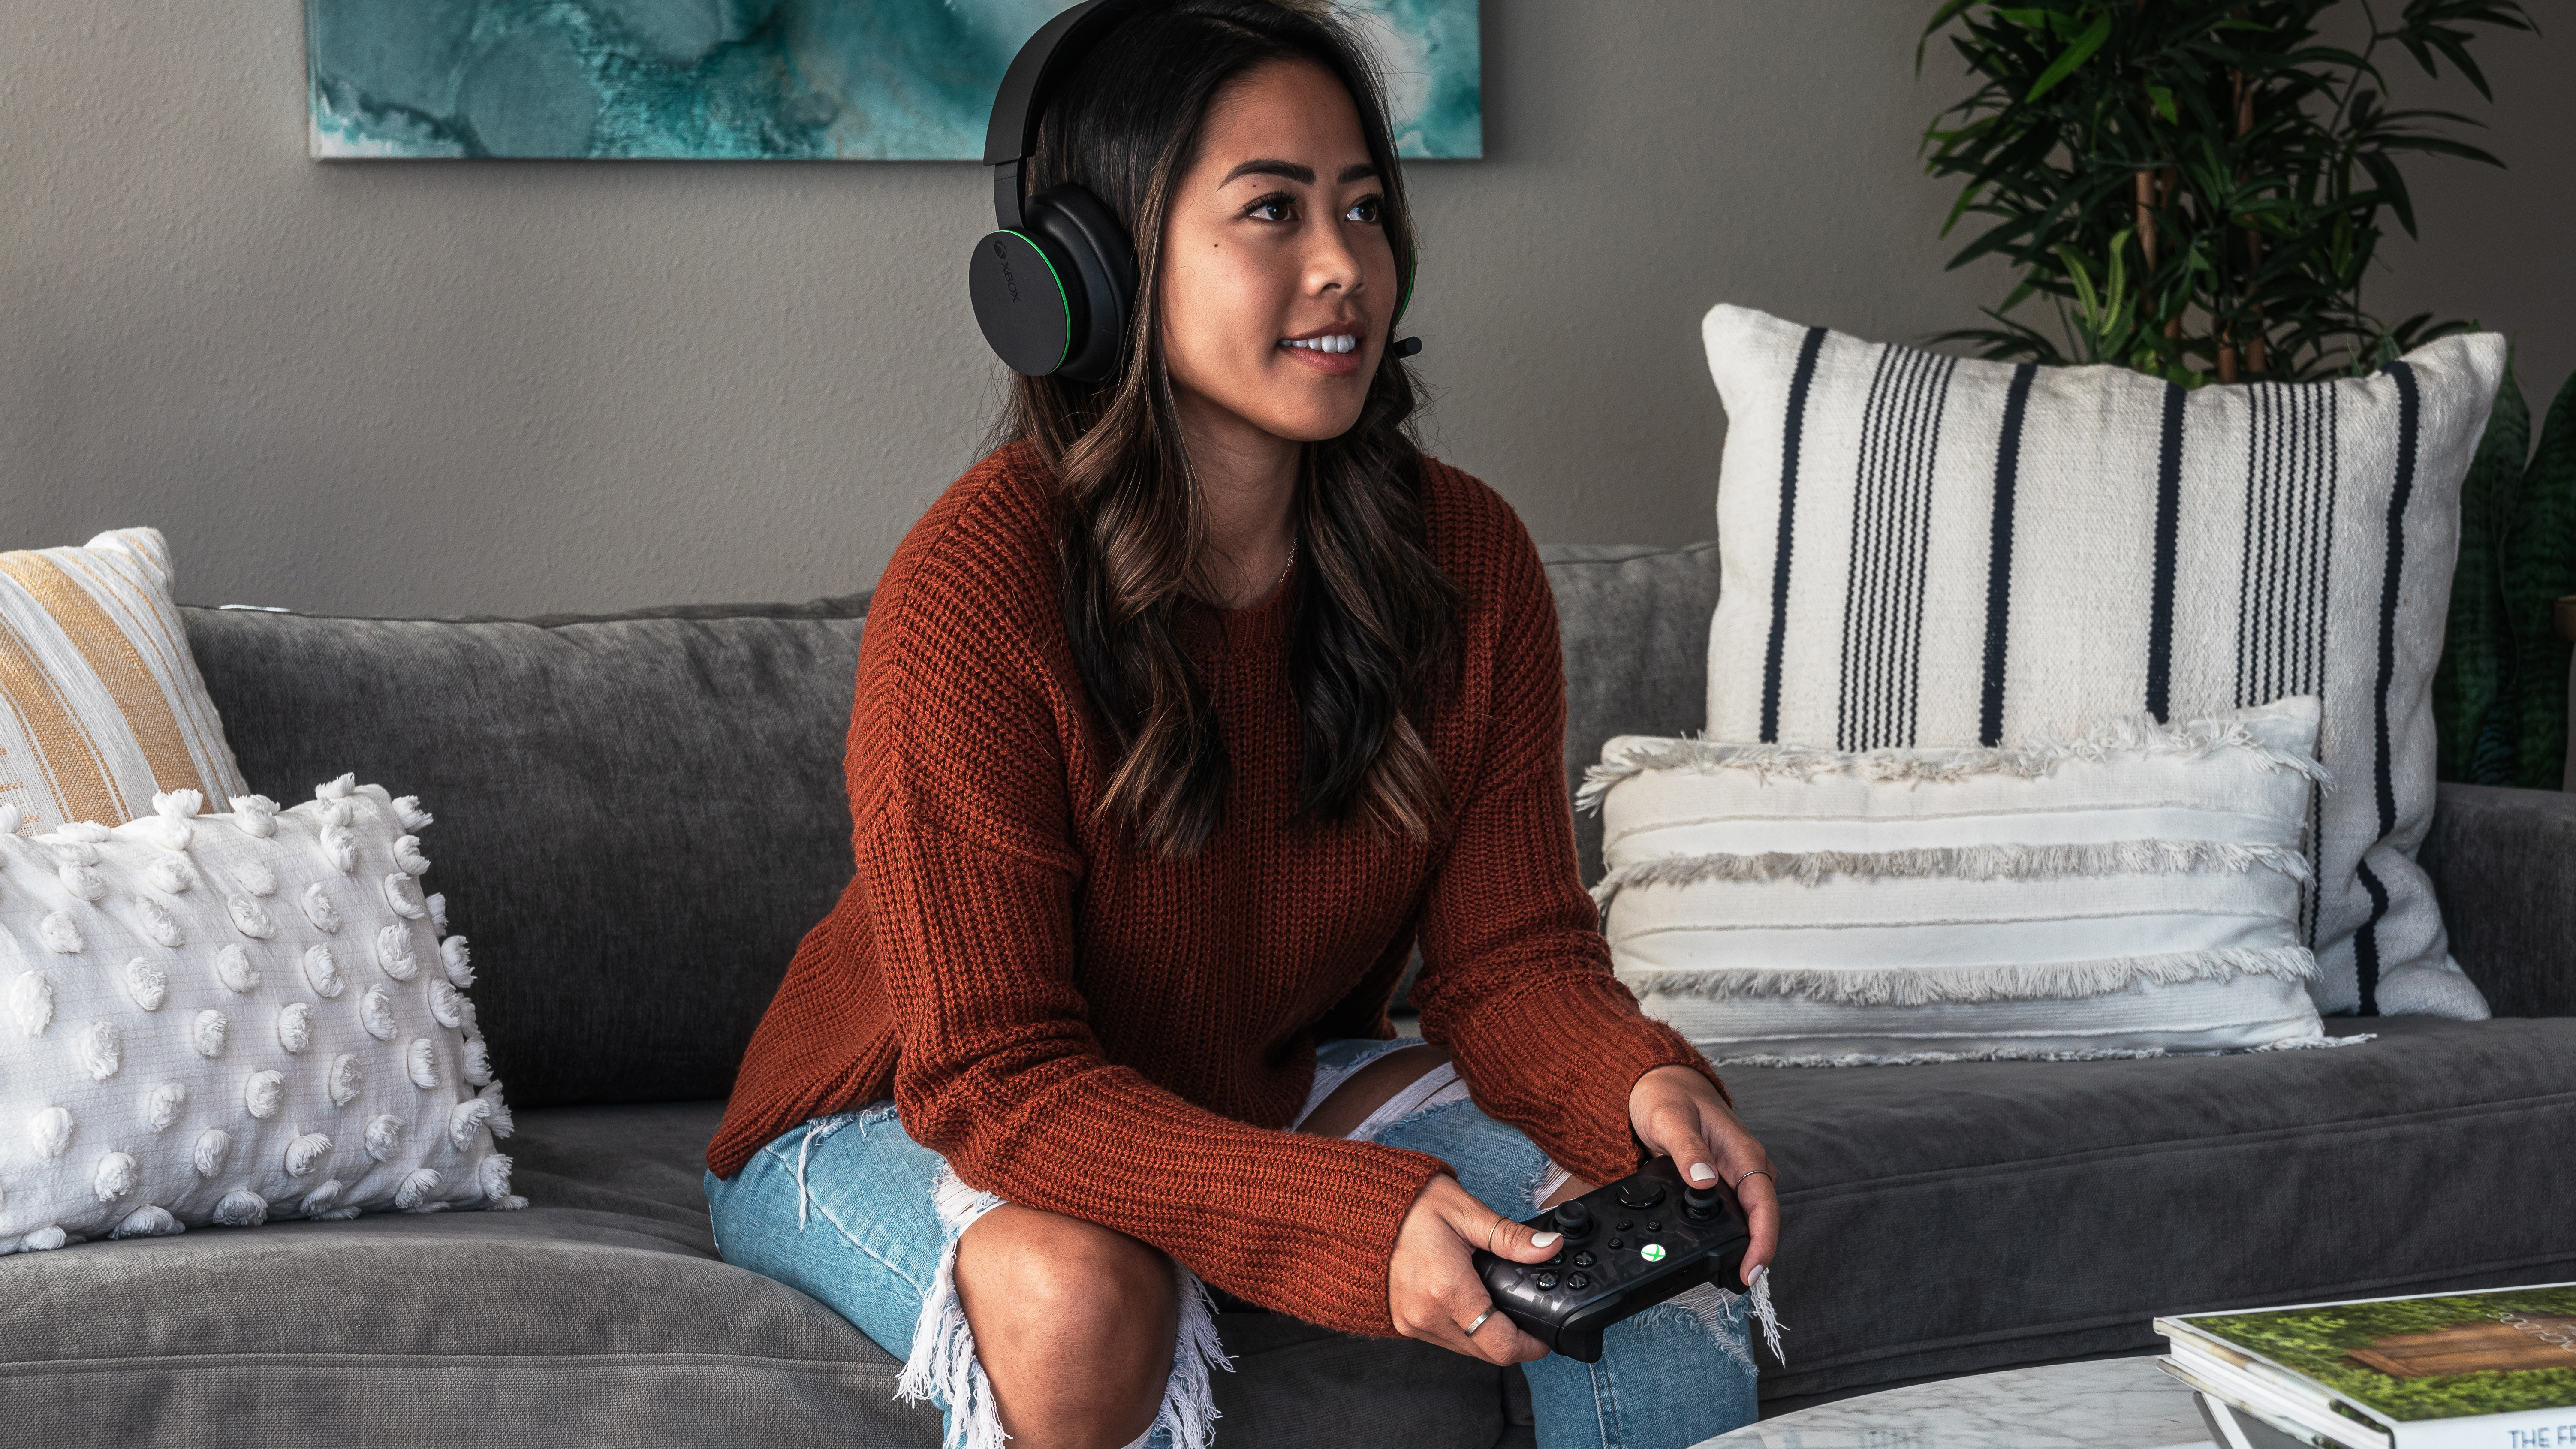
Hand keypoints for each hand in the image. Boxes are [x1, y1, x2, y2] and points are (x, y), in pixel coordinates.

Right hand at [1388, 1173, 1554, 1363]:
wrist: (1361, 1207)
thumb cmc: (1411, 1205)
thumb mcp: (1466, 1212)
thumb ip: (1510, 1237)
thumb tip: (1549, 1248)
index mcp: (1447, 1289)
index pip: (1500, 1344)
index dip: (1530, 1346)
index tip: (1544, 1336)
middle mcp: (1426, 1315)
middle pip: (1486, 1353)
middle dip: (1512, 1342)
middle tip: (1525, 1316)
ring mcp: (1411, 1322)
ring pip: (1466, 1349)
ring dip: (1487, 1337)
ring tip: (1496, 1302)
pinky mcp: (1402, 1323)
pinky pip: (1444, 1340)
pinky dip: (1464, 1330)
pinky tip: (1469, 1303)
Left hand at [1629, 1065, 1779, 1282]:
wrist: (1660, 1085)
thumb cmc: (1668, 1097)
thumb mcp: (1669, 1120)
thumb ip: (1686, 1150)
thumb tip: (1703, 1181)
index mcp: (1743, 1152)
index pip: (1764, 1204)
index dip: (1762, 1241)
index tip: (1752, 1269)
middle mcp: (1746, 1166)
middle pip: (1762, 1218)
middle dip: (1754, 1252)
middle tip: (1736, 1283)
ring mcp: (1736, 1176)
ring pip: (1749, 1218)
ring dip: (1742, 1245)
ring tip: (1727, 1275)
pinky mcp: (1723, 1183)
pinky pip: (1734, 1212)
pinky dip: (1728, 1232)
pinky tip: (1713, 1249)